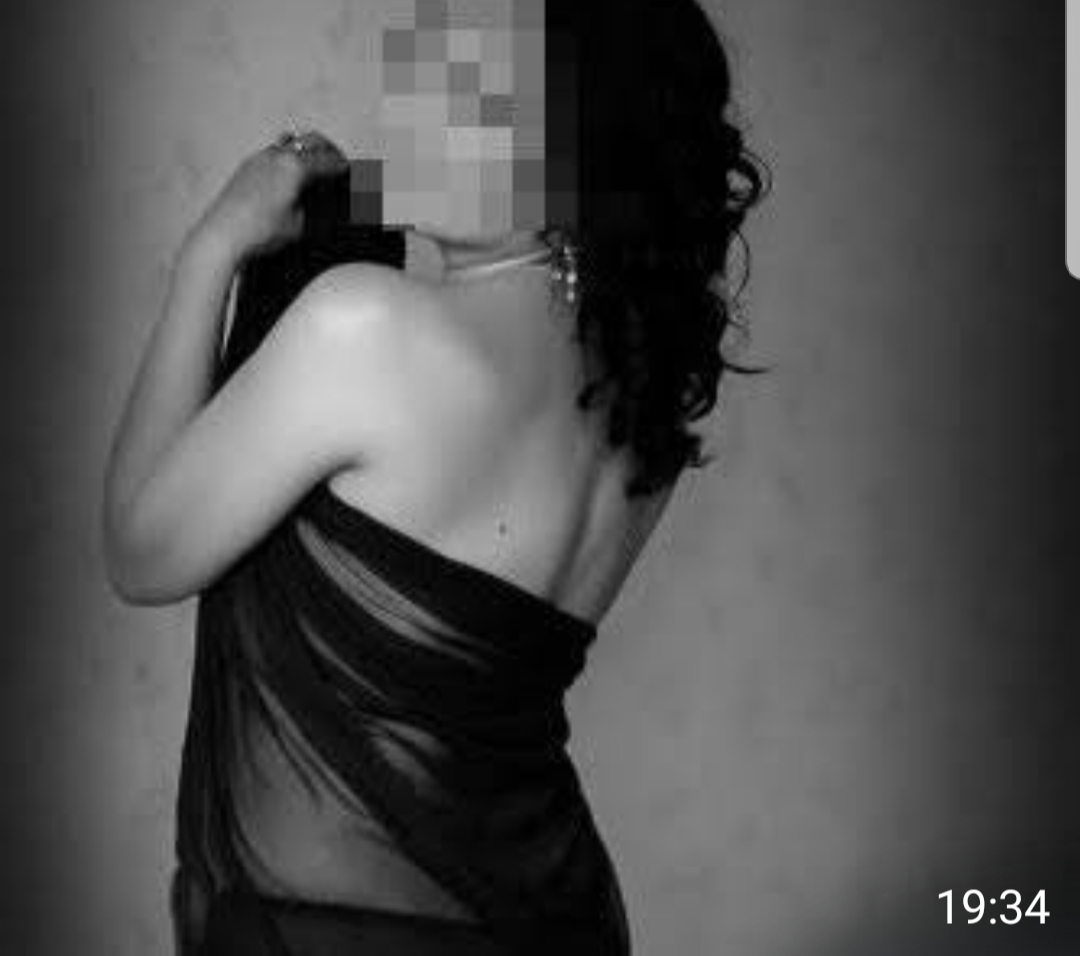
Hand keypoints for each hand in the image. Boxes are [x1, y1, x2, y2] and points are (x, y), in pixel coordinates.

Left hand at [189, 130, 347, 263]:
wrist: (223, 235)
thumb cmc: (257, 230)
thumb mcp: (299, 225)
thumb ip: (312, 209)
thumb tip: (315, 204)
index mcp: (295, 167)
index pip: (328, 161)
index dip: (342, 166)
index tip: (347, 169)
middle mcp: (276, 156)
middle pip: (310, 140)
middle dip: (327, 148)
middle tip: (336, 159)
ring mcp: (259, 158)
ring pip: (289, 142)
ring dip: (305, 148)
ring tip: (312, 162)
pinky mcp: (246, 167)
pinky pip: (273, 153)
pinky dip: (287, 157)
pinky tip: (287, 173)